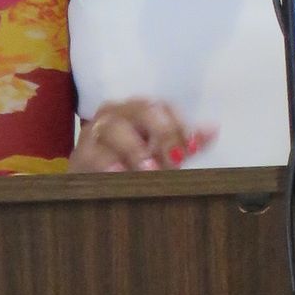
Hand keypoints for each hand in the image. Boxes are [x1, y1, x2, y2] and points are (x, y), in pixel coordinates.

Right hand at [69, 99, 215, 173]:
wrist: (91, 187)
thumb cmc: (131, 166)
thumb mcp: (162, 157)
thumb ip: (187, 145)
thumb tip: (214, 129)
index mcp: (141, 110)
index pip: (165, 107)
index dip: (181, 125)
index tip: (194, 147)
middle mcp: (119, 112)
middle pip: (143, 110)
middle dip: (162, 134)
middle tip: (175, 160)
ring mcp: (96, 130)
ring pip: (115, 127)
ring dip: (135, 149)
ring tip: (150, 170)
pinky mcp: (80, 154)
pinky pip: (94, 154)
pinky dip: (108, 163)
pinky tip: (122, 175)